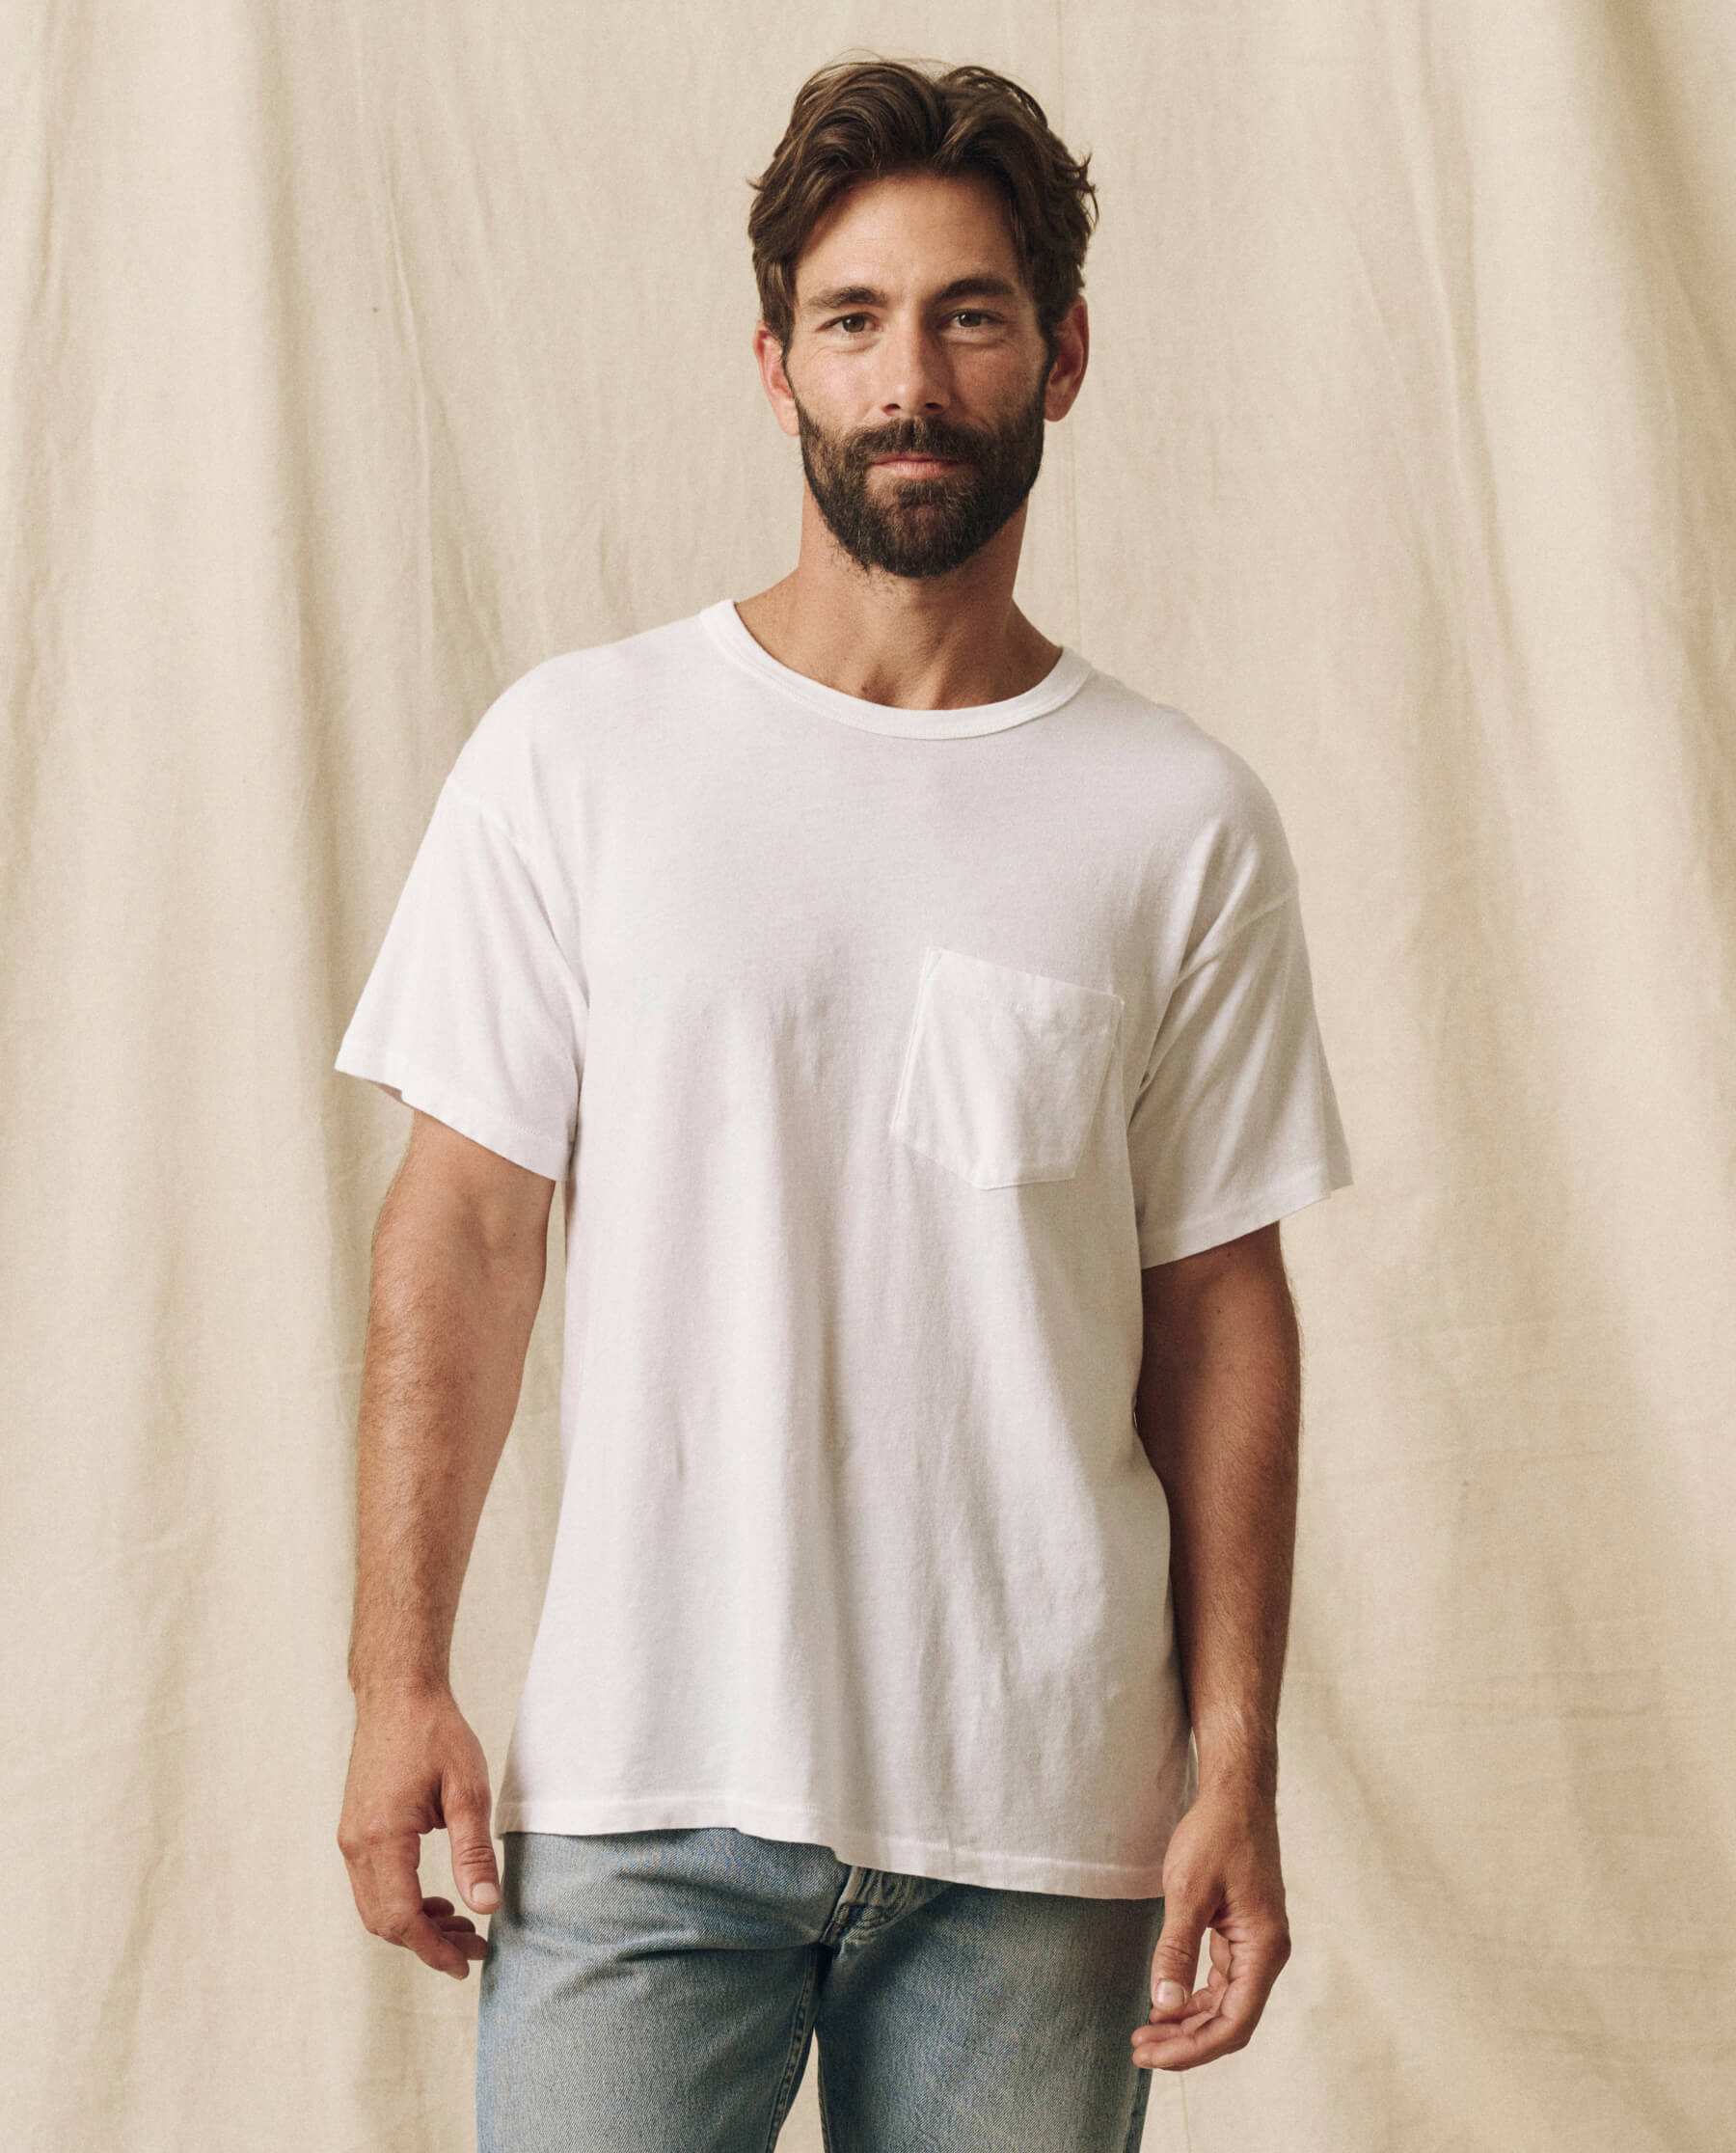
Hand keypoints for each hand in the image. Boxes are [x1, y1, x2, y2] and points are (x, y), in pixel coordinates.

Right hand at [337, 1685, 501, 1979]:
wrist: (397, 1693)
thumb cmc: (435, 1733)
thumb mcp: (467, 1790)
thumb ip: (474, 1852)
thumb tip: (486, 1907)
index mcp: (382, 1838)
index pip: (402, 1918)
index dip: (434, 1949)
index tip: (468, 1964)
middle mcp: (356, 1844)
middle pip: (385, 1922)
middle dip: (428, 1944)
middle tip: (475, 1948)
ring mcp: (351, 1838)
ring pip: (376, 1908)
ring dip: (416, 1926)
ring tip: (462, 1926)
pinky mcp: (356, 1830)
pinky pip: (372, 1886)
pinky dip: (402, 1903)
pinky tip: (437, 1899)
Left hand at [1130, 1781, 1290, 2070]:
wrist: (1236, 1794)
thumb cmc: (1217, 1834)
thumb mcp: (1188, 1890)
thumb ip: (1176, 1949)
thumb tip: (1163, 2003)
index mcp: (1264, 1949)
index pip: (1233, 2022)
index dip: (1193, 2048)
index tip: (1152, 2054)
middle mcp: (1267, 1953)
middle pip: (1229, 2021)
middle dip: (1185, 2042)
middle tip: (1139, 2050)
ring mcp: (1256, 1944)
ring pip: (1225, 2004)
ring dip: (1188, 2023)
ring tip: (1146, 2032)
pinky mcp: (1242, 1933)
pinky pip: (1221, 1981)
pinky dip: (1194, 1996)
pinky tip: (1165, 2002)